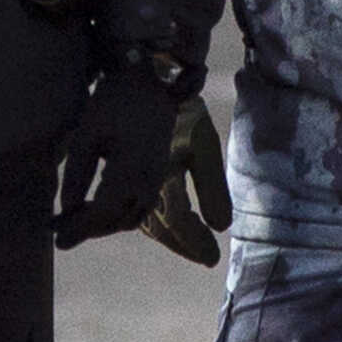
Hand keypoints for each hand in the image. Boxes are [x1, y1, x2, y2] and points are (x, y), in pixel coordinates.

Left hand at [53, 65, 182, 248]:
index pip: (103, 212)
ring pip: (128, 219)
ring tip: (70, 223)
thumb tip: (66, 209)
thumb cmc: (113, 106)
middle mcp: (149, 181)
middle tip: (57, 233)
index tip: (57, 237)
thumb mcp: (86, 135)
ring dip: (101, 225)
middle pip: (116, 221)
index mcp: (131, 170)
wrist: (148, 88)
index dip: (79, 228)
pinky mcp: (156, 178)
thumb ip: (76, 174)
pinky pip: (137, 209)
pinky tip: (92, 210)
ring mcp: (156, 181)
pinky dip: (115, 215)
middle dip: (87, 230)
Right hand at [137, 96, 234, 266]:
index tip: (213, 258)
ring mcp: (126, 179)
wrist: (146, 83)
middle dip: (183, 244)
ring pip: (143, 221)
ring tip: (192, 247)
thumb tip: (222, 226)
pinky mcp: (119, 174)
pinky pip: (135, 207)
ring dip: (168, 237)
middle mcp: (140, 182)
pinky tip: (167, 226)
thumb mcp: (203, 144)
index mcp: (161, 175)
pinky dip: (153, 221)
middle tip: (206, 258)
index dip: (194, 242)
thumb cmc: (183, 112)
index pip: (177, 221)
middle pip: (159, 227)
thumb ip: (212, 188)